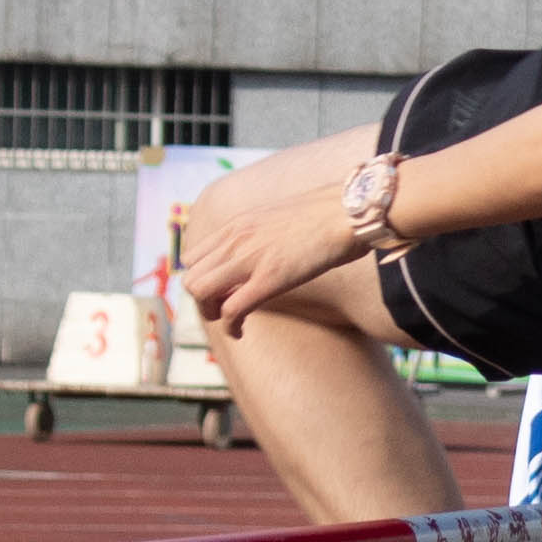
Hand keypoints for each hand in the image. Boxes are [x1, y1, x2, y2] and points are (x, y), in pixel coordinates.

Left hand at [175, 176, 366, 331]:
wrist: (350, 210)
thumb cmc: (327, 214)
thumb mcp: (282, 217)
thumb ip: (263, 232)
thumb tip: (267, 247)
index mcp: (238, 224)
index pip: (192, 258)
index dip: (201, 279)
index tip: (219, 291)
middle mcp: (236, 240)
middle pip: (191, 278)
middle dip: (202, 301)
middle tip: (224, 311)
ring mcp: (250, 258)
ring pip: (201, 293)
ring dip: (211, 314)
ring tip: (231, 321)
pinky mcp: (270, 278)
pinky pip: (231, 309)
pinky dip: (230, 326)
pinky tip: (241, 331)